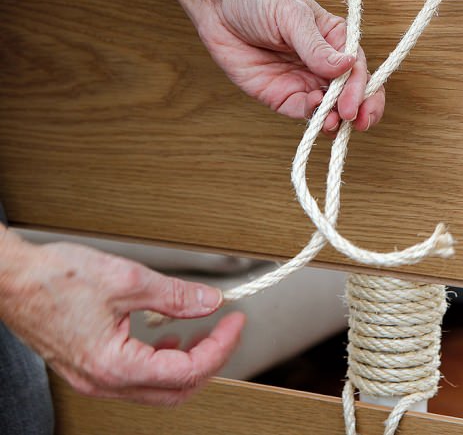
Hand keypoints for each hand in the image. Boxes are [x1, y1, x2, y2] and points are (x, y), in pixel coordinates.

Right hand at [0, 228, 243, 405]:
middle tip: (225, 331)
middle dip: (209, 360)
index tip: (234, 323)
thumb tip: (208, 302)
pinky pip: (137, 378)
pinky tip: (169, 338)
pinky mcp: (89, 368)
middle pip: (176, 389)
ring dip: (187, 363)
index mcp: (115, 365)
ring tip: (202, 333)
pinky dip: (162, 362)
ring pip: (157, 388)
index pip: (188, 370)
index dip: (220, 346)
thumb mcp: (127, 280)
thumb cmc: (54, 279)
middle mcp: (103, 381)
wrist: (11, 279)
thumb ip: (175, 296)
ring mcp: (94, 378)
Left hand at [195, 0, 385, 134]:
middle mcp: (323, 63)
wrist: (217, 6)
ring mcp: (303, 80)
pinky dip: (311, 115)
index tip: (354, 102)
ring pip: (330, 107)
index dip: (361, 87)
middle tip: (357, 121)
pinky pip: (302, 111)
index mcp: (334, 39)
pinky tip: (313, 110)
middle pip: (351, 92)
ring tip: (331, 122)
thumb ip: (316, 45)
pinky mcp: (281, 95)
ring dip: (335, 119)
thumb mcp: (291, 15)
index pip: (357, 67)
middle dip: (359, 108)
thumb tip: (346, 65)